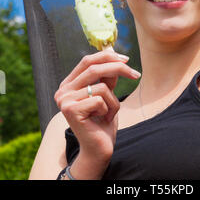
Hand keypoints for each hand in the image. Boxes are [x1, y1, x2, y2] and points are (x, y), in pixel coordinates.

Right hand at [54, 50, 140, 178]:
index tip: (127, 59)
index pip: (87, 60)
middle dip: (119, 69)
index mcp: (69, 83)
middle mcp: (63, 90)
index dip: (108, 56)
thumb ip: (106, 75)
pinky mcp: (71, 110)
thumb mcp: (107, 93)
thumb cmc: (103, 120)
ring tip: (109, 113)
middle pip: (94, 68)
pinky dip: (109, 109)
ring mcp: (64, 100)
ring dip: (114, 100)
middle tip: (136, 75)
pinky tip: (103, 120)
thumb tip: (112, 50)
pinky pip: (100, 100)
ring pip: (101, 86)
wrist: (99, 148)